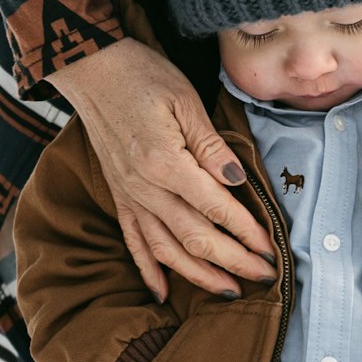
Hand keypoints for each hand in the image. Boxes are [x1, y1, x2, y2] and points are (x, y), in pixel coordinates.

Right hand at [46, 39, 276, 299]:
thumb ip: (211, 146)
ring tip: (229, 290)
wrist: (92, 68)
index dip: (246, 232)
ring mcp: (128, 195)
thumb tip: (238, 181)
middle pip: (195, 237)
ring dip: (199, 275)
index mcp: (165, 162)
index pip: (215, 208)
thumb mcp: (185, 99)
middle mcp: (144, 187)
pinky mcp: (118, 195)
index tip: (270, 249)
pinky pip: (133, 241)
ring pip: (166, 249)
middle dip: (233, 262)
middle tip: (265, 276)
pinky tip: (164, 292)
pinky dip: (149, 270)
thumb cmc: (143, 75)